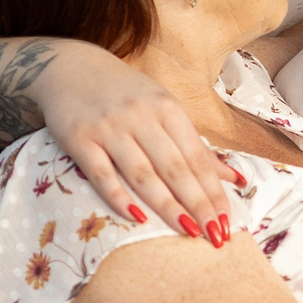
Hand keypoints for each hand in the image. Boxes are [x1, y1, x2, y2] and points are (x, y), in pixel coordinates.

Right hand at [30, 42, 241, 239]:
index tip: (227, 221)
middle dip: (198, 204)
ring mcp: (109, 128)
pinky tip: (137, 218)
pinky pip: (101, 174)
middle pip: (175, 168)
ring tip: (188, 232)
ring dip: (167, 206)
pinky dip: (119, 197)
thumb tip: (234, 178)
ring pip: (142, 174)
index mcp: (167, 108)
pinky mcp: (79, 139)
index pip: (196, 157)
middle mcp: (141, 117)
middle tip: (216, 235)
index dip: (213, 191)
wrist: (69, 66)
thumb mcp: (164, 108)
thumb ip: (195, 145)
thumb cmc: (125, 93)